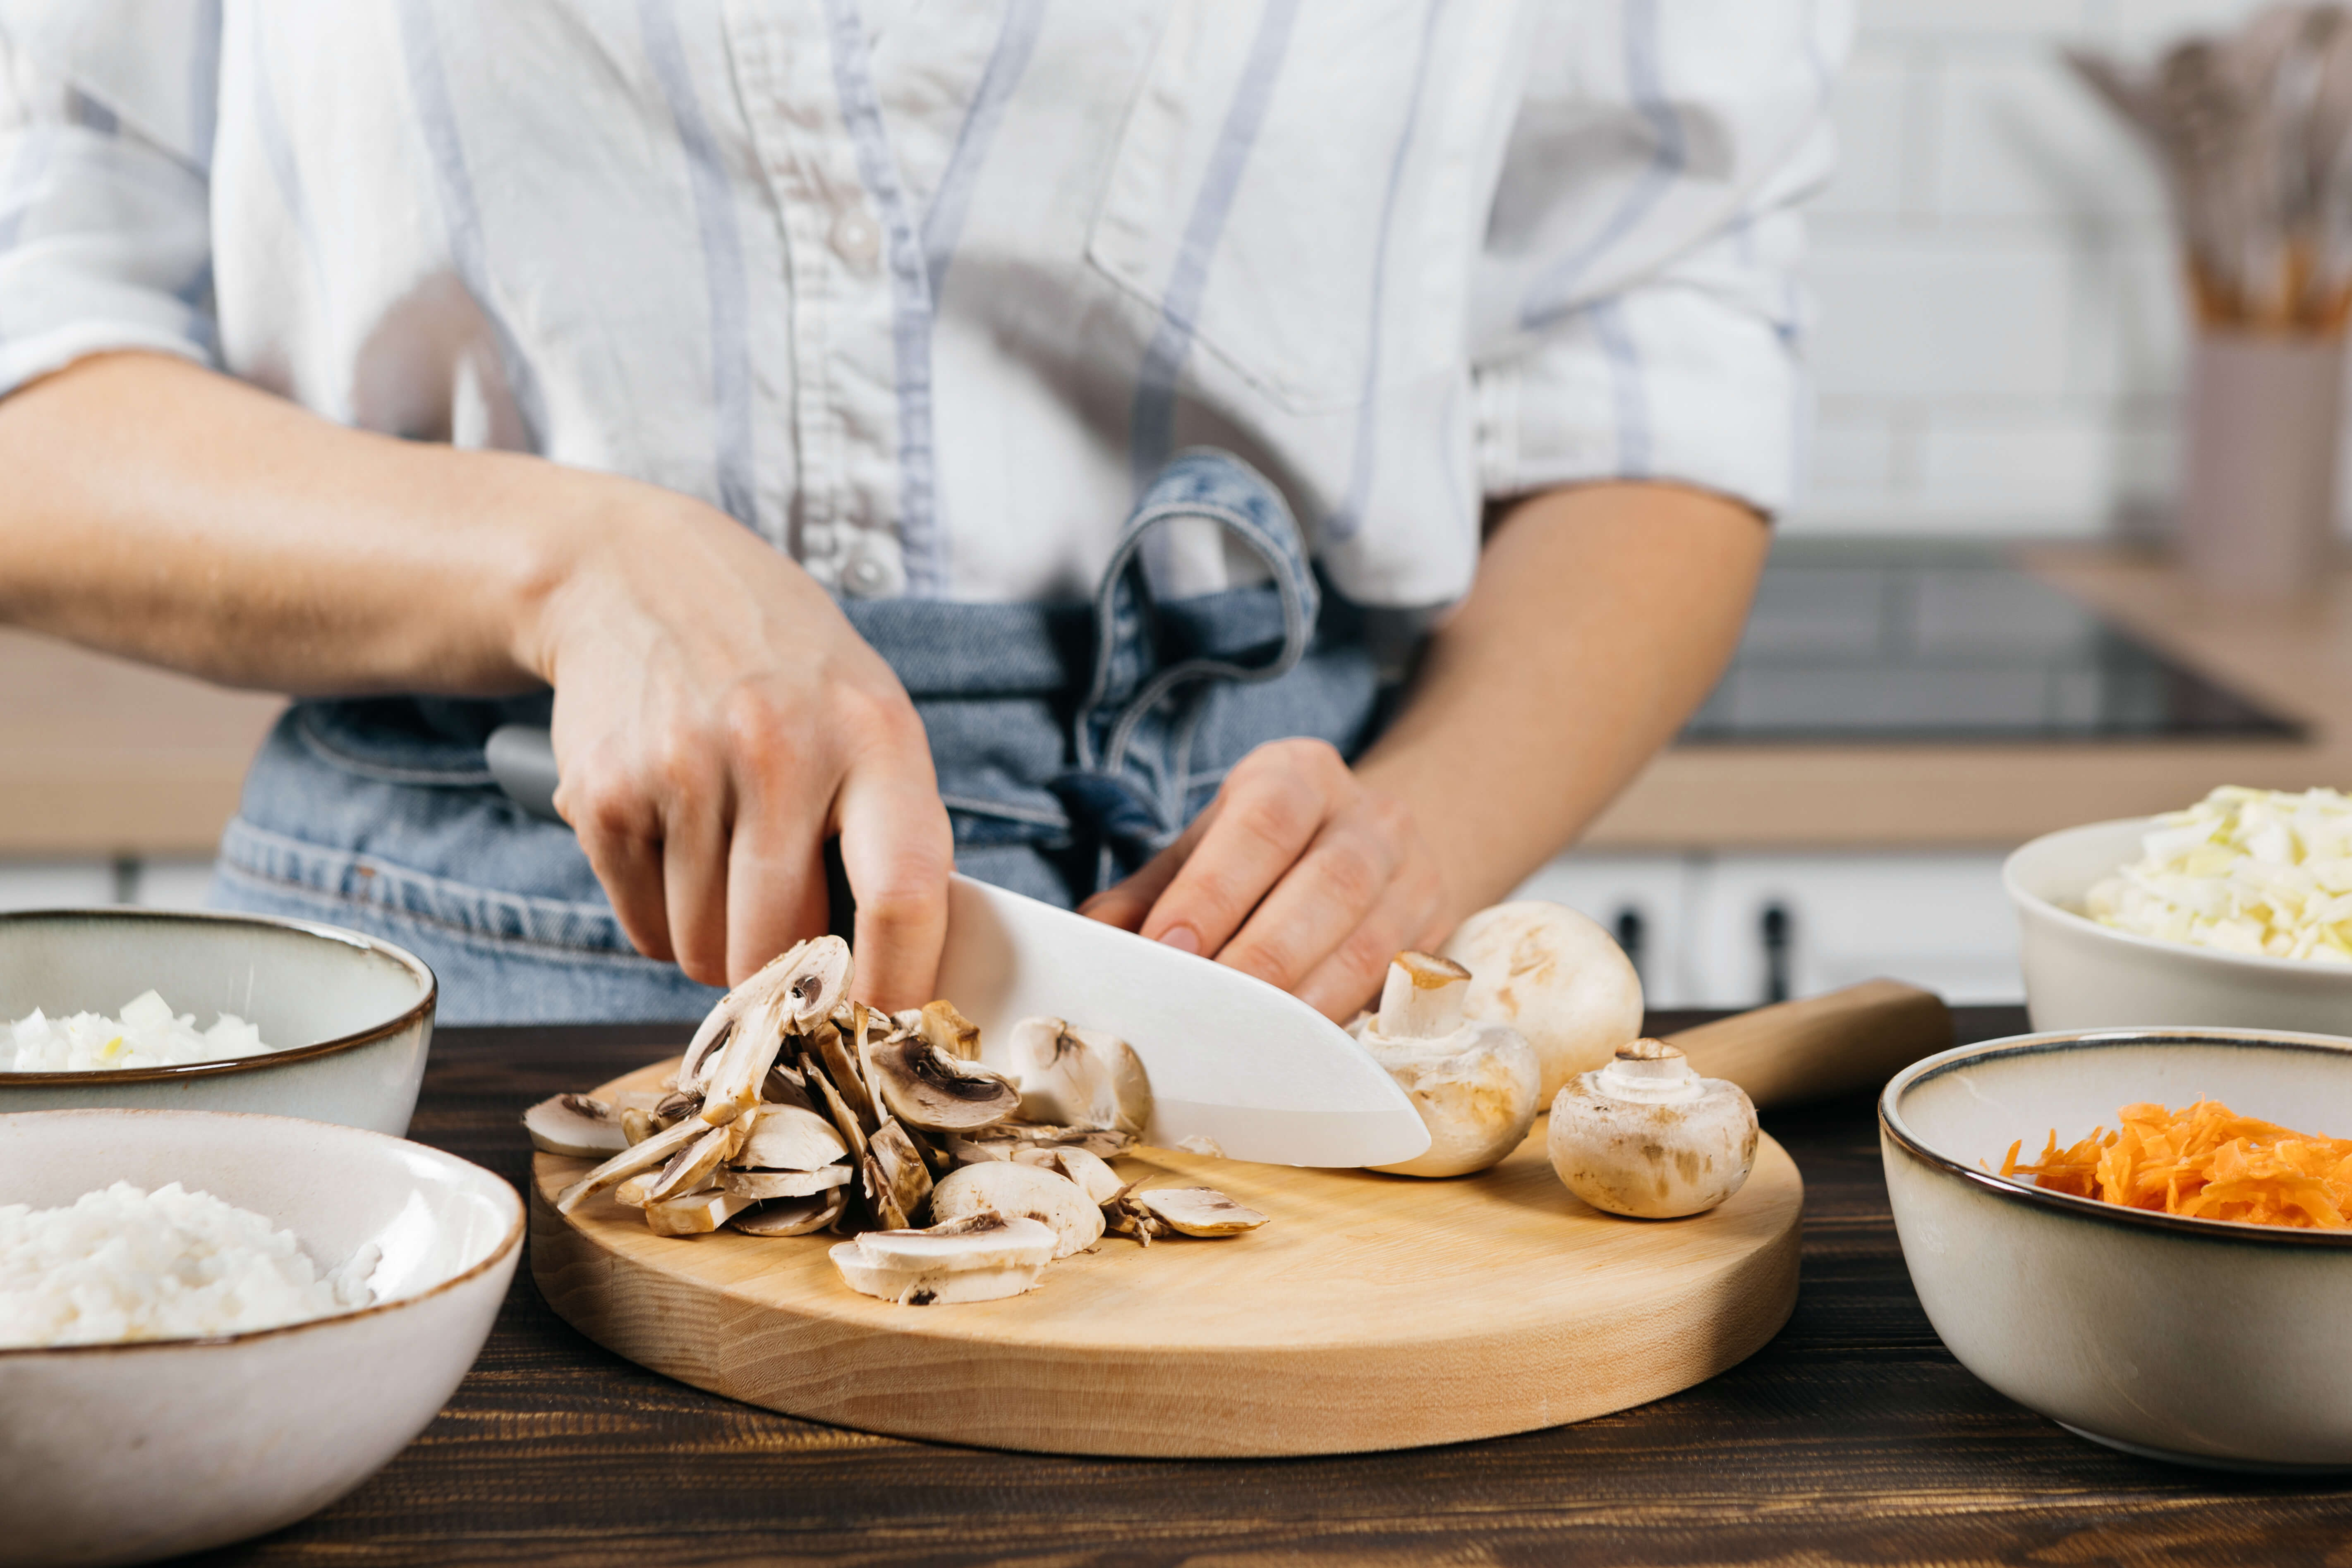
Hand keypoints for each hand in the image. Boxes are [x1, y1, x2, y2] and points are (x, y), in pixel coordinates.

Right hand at [526, 485, 952, 1006]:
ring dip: (717, 946)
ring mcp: (684, 770)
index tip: (887, 1020)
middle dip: (787, 973)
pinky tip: (676, 847)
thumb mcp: (867, 714)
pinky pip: (643, 927)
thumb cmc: (780, 666)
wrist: (637, 575)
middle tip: (787, 936)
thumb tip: (897, 974)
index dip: (898, 982)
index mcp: (872, 734)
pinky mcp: (606, 794)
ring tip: (727, 866)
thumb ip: (890, 831)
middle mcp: (779, 750)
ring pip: (705, 953)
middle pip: (785, 949)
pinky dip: (661, 919)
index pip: (903, 894)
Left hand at [1078, 738, 1446, 1020]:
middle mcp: (1369, 815)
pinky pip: (1397, 988)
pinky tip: (1303, 1055)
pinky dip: (1348, 1024)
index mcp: (1299, 774)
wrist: (1366, 839)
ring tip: (1249, 1045)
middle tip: (1205, 1011)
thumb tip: (1092, 942)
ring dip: (1306, 1003)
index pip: (1264, 822)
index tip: (1167, 949)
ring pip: (1371, 944)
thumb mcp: (1203, 849)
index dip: (1216, 889)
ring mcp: (1415, 875)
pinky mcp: (1437, 934)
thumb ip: (1147, 894)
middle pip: (1328, 883)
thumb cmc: (1261, 853)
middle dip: (1262, 956)